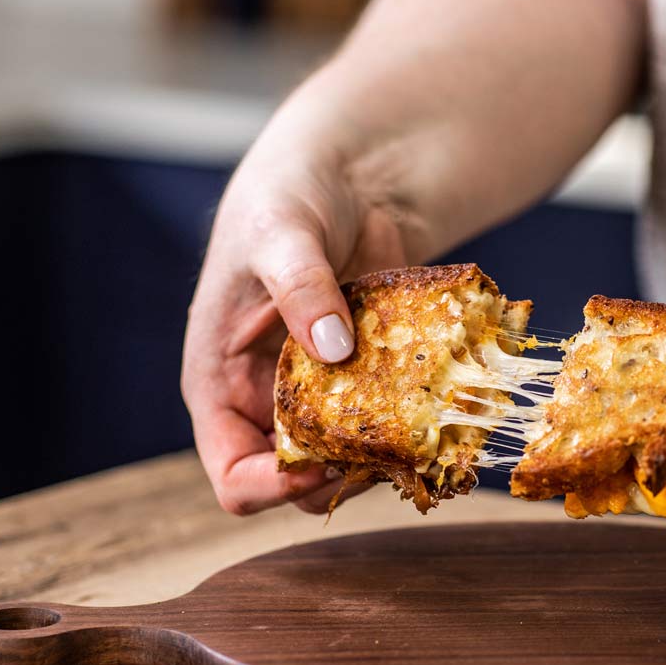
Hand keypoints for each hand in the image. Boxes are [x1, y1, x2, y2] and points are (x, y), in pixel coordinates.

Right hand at [182, 142, 405, 515]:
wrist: (347, 177)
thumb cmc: (287, 197)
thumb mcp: (282, 232)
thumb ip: (300, 286)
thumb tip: (331, 348)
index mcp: (222, 385)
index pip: (234, 477)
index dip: (277, 487)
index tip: (328, 462)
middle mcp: (269, 403)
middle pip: (302, 482)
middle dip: (345, 473)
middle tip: (394, 444)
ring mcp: (323, 396)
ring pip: (353, 461)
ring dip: (389, 452)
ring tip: (424, 423)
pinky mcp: (371, 381)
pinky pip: (393, 425)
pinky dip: (418, 422)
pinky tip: (443, 399)